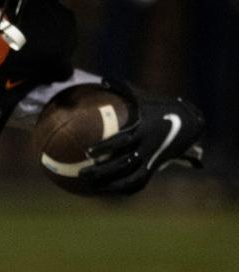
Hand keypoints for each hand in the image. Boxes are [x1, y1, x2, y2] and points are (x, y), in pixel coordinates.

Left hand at [78, 88, 204, 195]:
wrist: (189, 122)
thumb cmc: (161, 107)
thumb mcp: (143, 97)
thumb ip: (123, 88)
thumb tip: (103, 80)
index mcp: (142, 129)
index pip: (120, 140)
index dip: (104, 147)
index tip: (87, 153)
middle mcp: (146, 147)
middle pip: (121, 164)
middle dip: (101, 171)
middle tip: (82, 174)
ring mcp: (151, 159)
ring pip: (129, 178)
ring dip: (111, 185)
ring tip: (92, 188)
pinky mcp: (155, 168)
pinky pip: (139, 183)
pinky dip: (124, 188)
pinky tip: (109, 191)